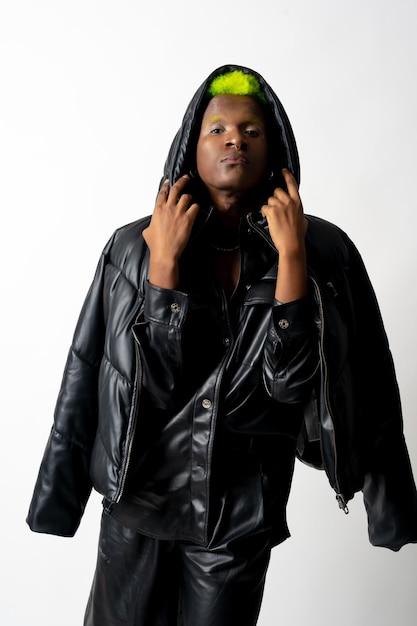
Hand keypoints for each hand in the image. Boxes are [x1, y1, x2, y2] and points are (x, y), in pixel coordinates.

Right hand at [143, 175, 199, 287]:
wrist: (164, 253)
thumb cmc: (156, 244)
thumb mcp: (147, 231)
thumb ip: (151, 223)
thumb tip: (152, 223)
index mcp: (158, 210)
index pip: (162, 192)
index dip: (166, 185)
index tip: (169, 181)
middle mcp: (168, 208)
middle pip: (176, 189)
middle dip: (182, 181)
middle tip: (186, 178)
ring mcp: (179, 213)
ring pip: (186, 197)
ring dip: (189, 197)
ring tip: (191, 199)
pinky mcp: (188, 219)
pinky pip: (195, 207)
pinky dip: (196, 207)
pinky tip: (196, 209)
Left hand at [261, 169, 307, 301]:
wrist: (292, 244)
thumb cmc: (297, 235)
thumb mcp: (302, 220)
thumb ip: (297, 211)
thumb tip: (294, 211)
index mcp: (298, 203)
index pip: (292, 185)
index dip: (287, 176)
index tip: (283, 170)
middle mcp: (289, 202)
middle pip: (277, 191)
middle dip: (274, 199)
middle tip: (275, 209)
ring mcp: (281, 206)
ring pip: (270, 200)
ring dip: (269, 208)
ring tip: (274, 218)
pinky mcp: (272, 211)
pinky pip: (264, 208)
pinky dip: (265, 213)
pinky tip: (269, 220)